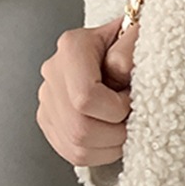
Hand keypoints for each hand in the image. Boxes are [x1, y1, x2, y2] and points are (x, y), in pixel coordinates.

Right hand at [36, 14, 137, 168]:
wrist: (119, 40)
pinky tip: (113, 138)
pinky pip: (71, 152)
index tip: (133, 100)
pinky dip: (98, 153)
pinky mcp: (50, 120)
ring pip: (75, 146)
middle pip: (79, 127)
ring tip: (125, 129)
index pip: (85, 96)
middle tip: (133, 120)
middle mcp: (54, 72)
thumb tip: (119, 74)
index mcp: (73, 47)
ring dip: (108, 147)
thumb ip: (129, 50)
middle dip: (114, 132)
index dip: (115, 108)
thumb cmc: (128, 38)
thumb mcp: (136, 32)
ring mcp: (48, 99)